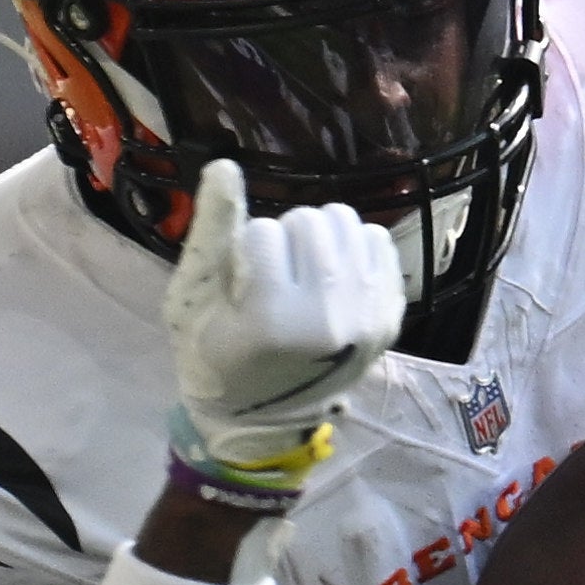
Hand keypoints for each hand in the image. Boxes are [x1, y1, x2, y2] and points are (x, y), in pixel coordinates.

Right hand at [159, 156, 402, 506]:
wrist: (262, 419)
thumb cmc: (215, 356)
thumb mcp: (193, 301)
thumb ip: (210, 233)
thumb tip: (224, 165)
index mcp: (272, 321)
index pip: (263, 231)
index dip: (246, 252)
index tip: (244, 292)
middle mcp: (329, 318)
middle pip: (308, 219)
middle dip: (284, 240)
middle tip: (275, 281)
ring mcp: (367, 317)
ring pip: (344, 220)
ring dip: (317, 238)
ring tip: (303, 276)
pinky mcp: (391, 315)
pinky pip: (376, 239)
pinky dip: (351, 248)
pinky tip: (332, 280)